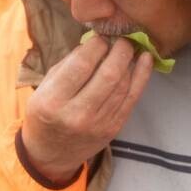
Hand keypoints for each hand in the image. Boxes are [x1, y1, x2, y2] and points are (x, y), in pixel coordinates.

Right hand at [20, 34, 154, 185]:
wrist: (51, 154)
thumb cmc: (45, 112)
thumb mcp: (45, 86)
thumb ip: (68, 64)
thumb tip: (96, 41)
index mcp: (53, 100)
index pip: (81, 65)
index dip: (96, 45)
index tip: (101, 36)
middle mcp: (77, 114)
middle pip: (108, 75)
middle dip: (119, 50)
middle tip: (121, 38)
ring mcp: (98, 124)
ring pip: (123, 85)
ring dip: (130, 61)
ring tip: (130, 46)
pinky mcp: (114, 128)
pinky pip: (132, 98)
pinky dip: (142, 76)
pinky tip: (146, 59)